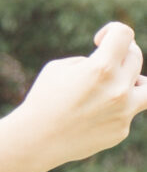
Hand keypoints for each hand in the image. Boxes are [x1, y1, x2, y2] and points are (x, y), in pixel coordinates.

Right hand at [16, 20, 146, 168]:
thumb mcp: (60, 68)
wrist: (36, 141)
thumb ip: (89, 62)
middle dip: (119, 54)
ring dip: (135, 81)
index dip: (112, 31)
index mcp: (102, 68)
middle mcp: (118, 89)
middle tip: (104, 62)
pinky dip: (114, 109)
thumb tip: (109, 64)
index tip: (98, 41)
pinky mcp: (121, 131)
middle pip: (135, 57)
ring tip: (117, 85)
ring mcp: (123, 112)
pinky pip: (126, 113)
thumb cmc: (43, 100)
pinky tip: (92, 115)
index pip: (125, 34)